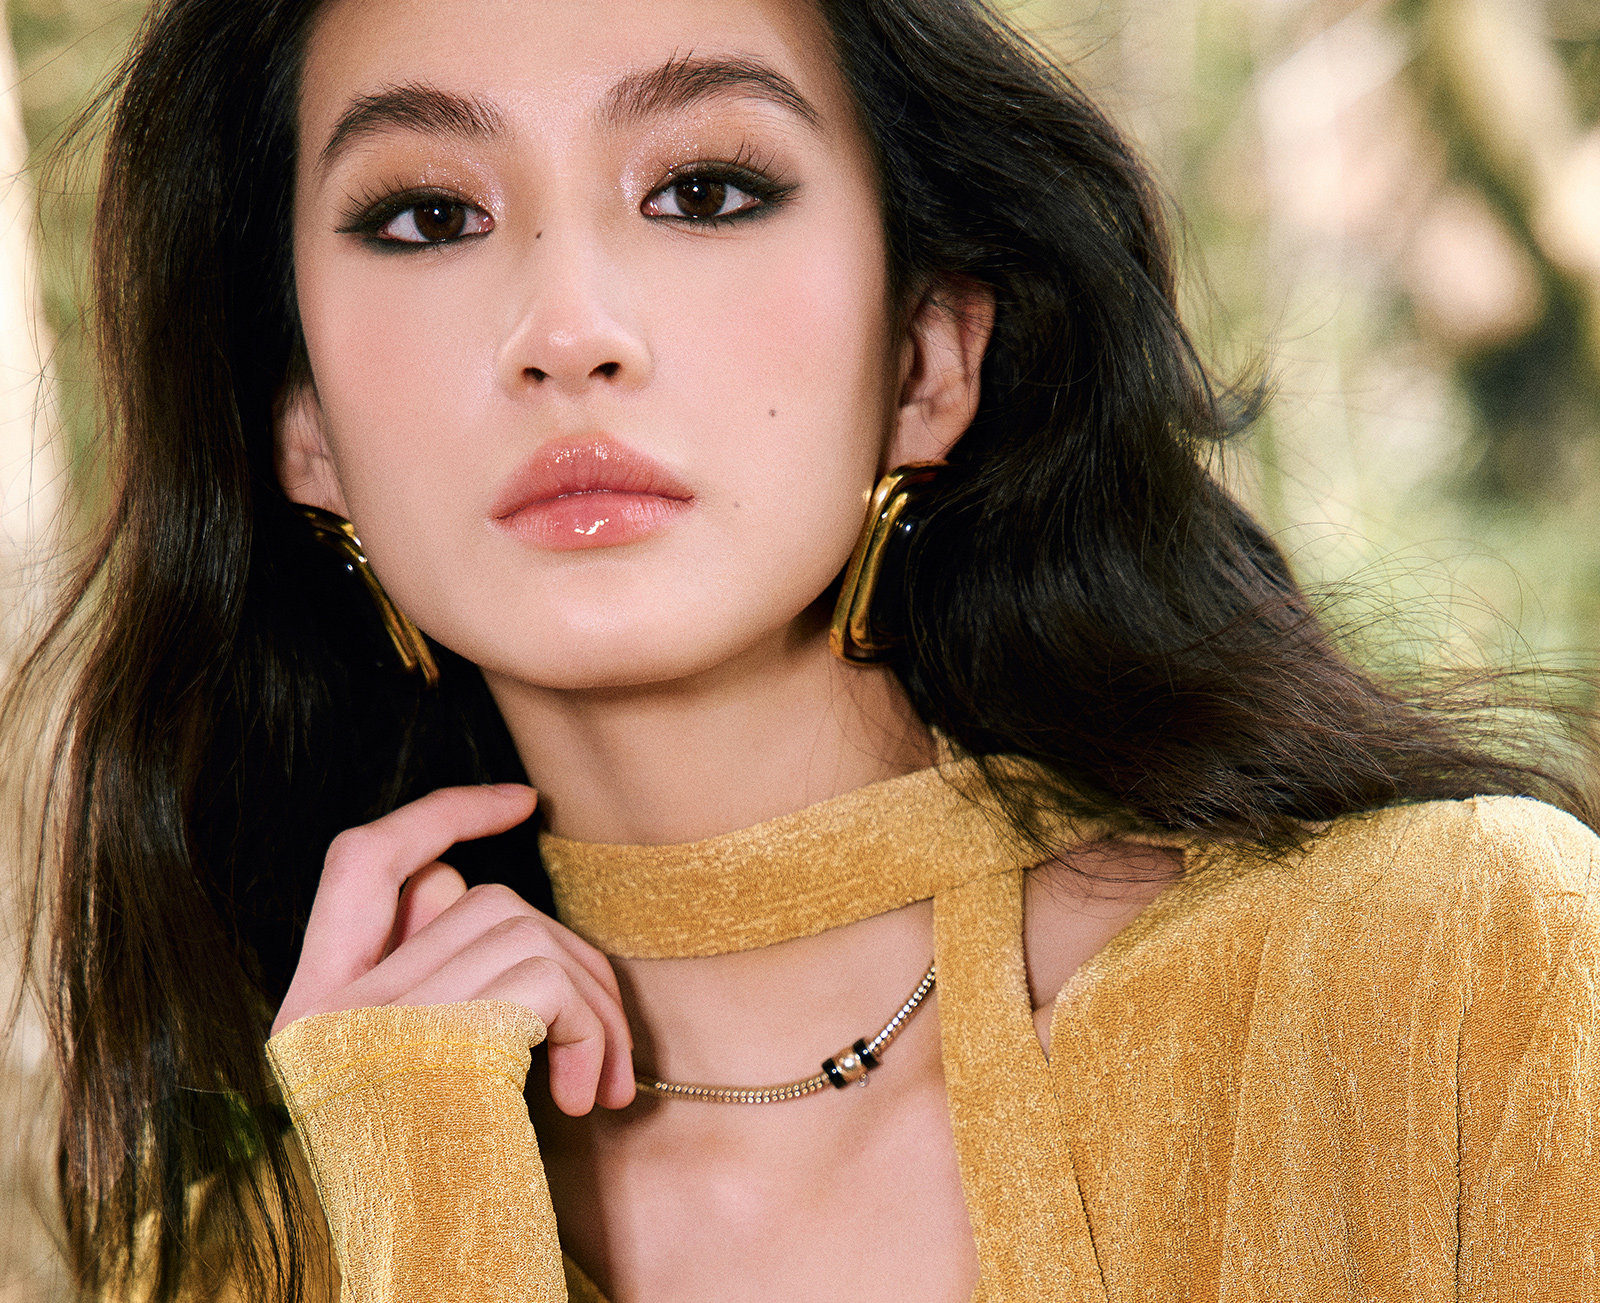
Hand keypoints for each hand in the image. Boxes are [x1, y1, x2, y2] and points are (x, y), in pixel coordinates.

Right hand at [273, 784, 634, 1114]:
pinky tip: (582, 1098)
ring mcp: (373, 1023)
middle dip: (567, 956)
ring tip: (606, 1084)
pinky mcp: (435, 1043)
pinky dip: (587, 1028)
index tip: (522, 800)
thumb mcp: (423, 1080)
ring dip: (590, 999)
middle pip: (473, 896)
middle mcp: (323, 1011)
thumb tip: (454, 877)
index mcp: (309, 1015)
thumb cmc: (440, 1202)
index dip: (439, 813)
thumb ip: (428, 977)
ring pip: (519, 926)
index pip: (361, 861)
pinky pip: (544, 976)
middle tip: (613, 1044)